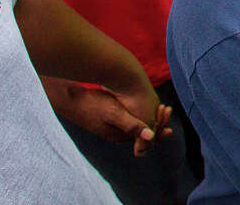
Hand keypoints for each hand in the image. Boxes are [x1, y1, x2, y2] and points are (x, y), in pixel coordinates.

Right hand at [43, 77, 173, 156]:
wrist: (72, 99)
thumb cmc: (93, 105)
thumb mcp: (115, 114)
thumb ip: (132, 125)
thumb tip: (150, 136)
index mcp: (120, 136)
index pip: (146, 140)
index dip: (159, 130)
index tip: (168, 116)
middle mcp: (117, 134)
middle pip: (142, 134)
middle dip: (157, 123)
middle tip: (167, 108)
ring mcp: (113, 127)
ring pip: (137, 127)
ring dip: (150, 118)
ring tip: (161, 106)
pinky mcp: (109, 119)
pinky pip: (130, 120)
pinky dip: (141, 114)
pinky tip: (144, 104)